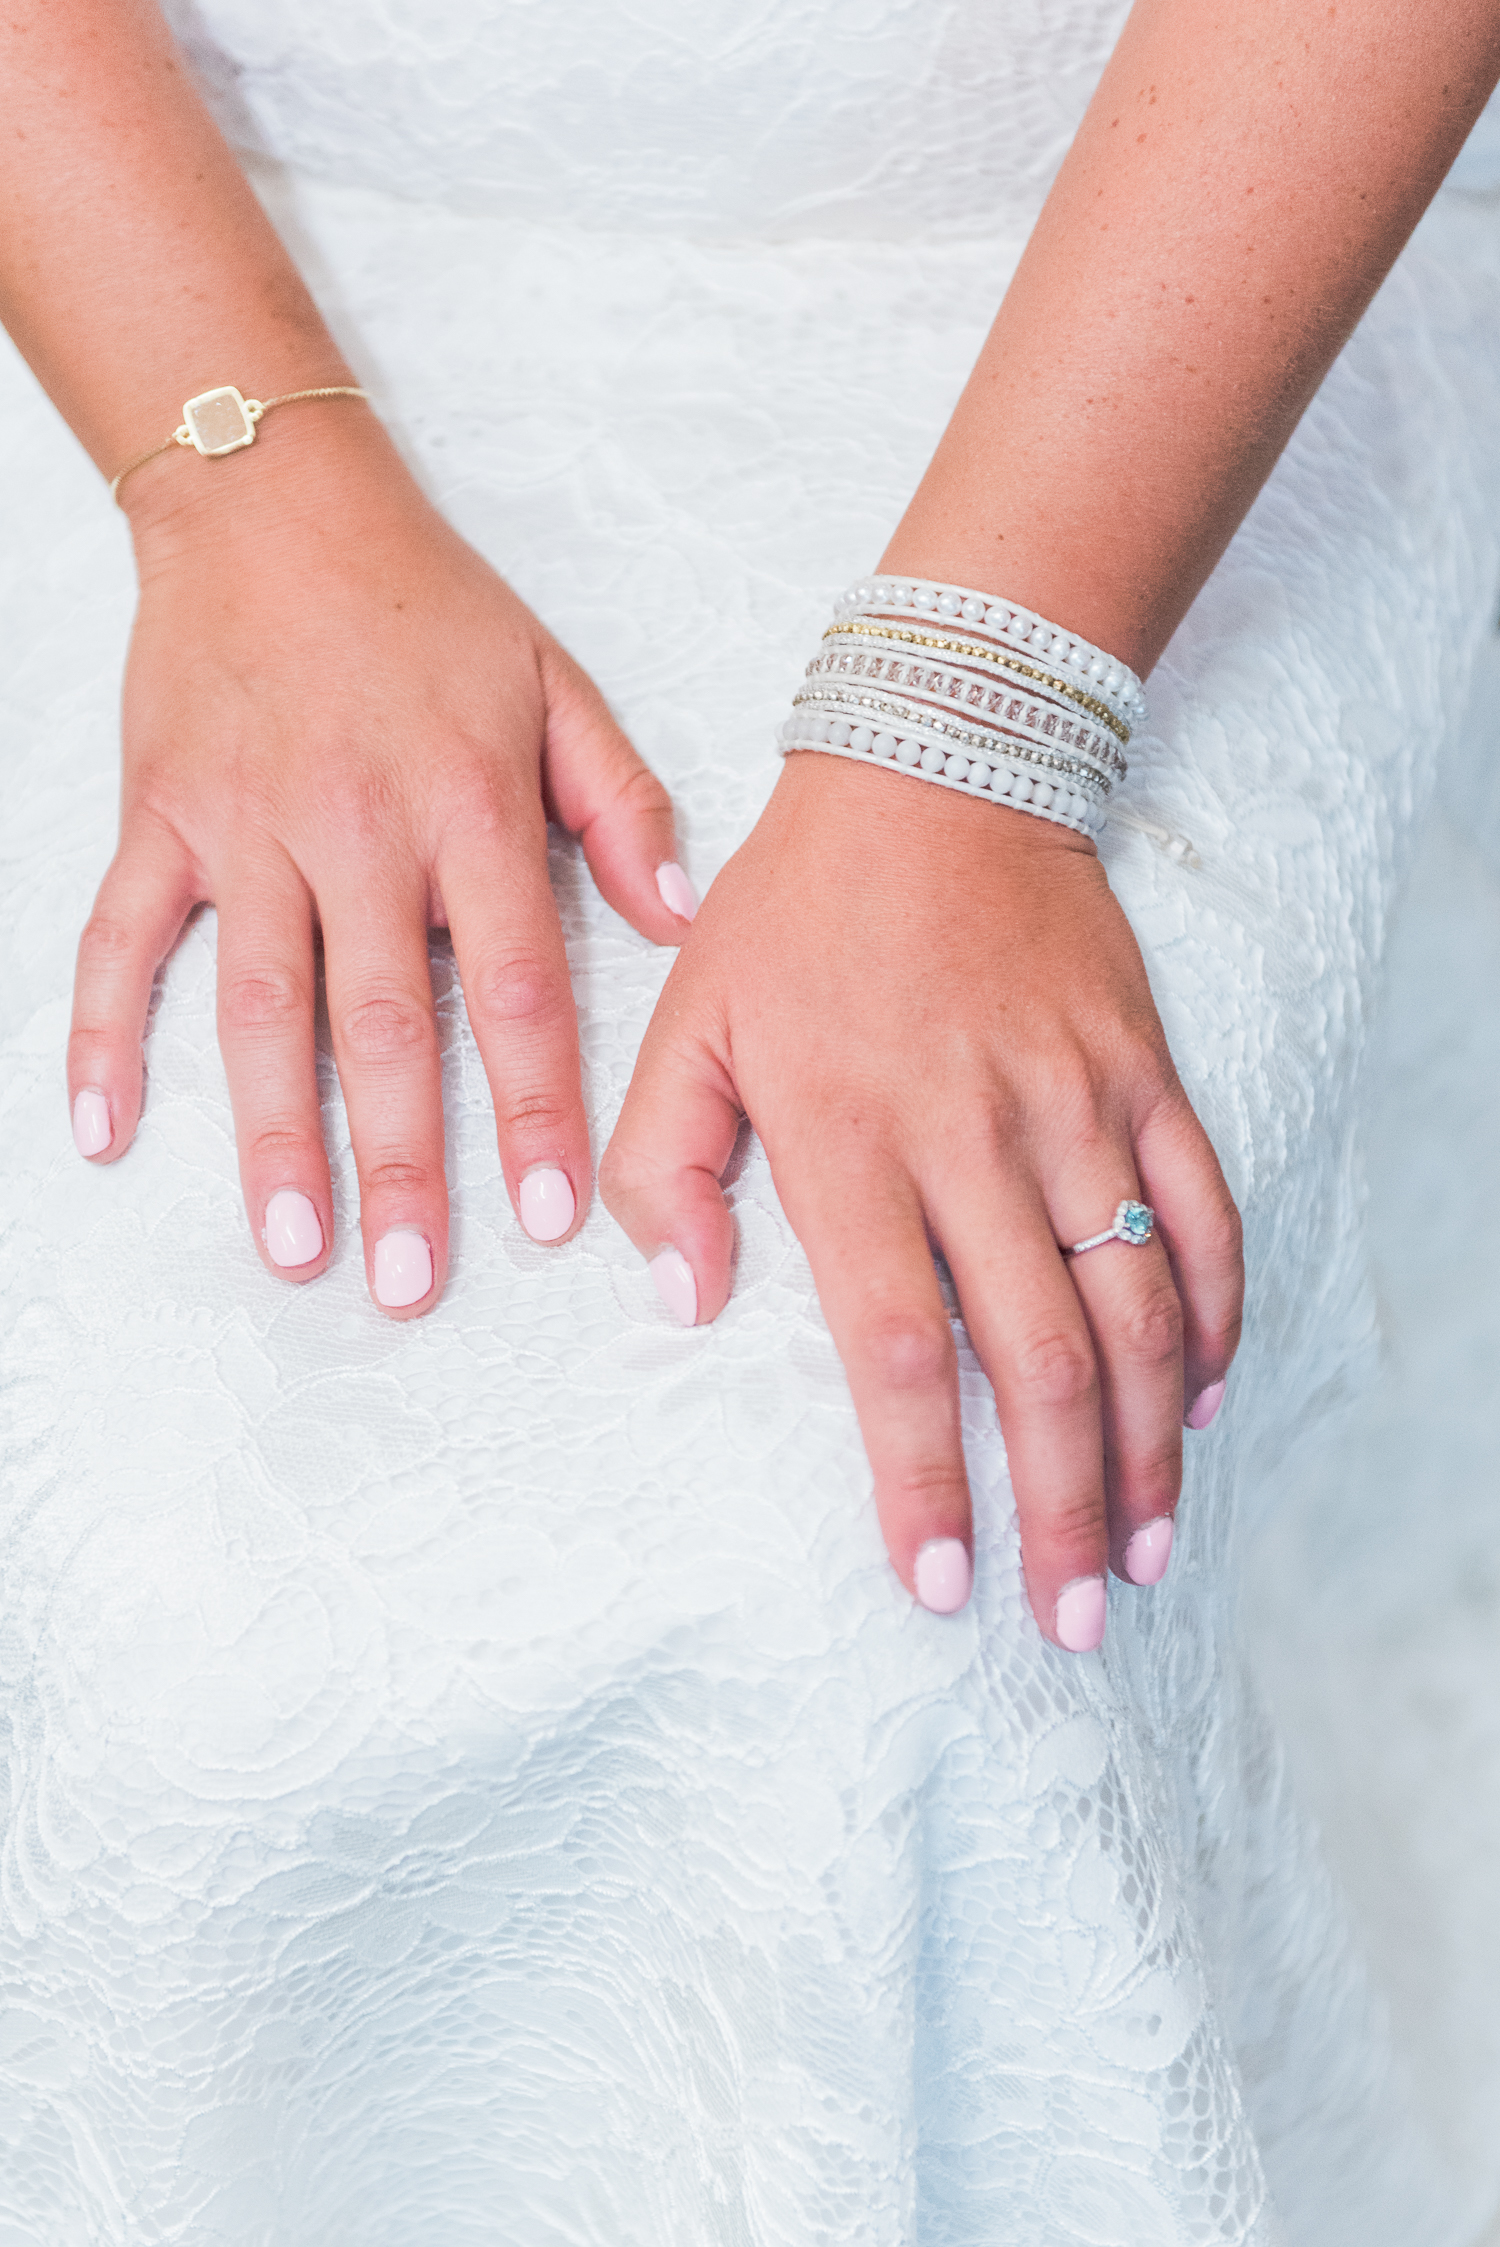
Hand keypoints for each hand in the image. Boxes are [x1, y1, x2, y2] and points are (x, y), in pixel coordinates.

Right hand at [67, 415, 693, 1313]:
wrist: (273, 500)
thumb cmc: (429, 602)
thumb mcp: (557, 682)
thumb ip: (624, 805)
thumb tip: (679, 921)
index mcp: (468, 804)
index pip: (515, 986)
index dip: (533, 1107)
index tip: (550, 1216)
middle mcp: (357, 828)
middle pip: (384, 1024)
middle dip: (402, 1163)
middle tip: (413, 1282)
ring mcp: (247, 827)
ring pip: (260, 1005)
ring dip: (272, 1134)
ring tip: (292, 1245)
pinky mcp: (162, 815)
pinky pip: (121, 937)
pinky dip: (102, 1032)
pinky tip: (104, 1130)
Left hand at [600, 752, 1241, 1644]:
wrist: (933, 770)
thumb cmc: (792, 913)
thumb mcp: (684, 1023)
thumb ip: (657, 1167)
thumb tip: (678, 1301)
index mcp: (850, 1139)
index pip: (901, 1348)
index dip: (925, 1478)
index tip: (942, 1580)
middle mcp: (974, 1138)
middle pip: (1038, 1360)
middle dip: (1058, 1506)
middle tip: (1067, 1613)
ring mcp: (1074, 1108)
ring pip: (1132, 1308)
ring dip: (1144, 1444)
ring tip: (1141, 1548)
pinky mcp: (1141, 1077)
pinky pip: (1199, 1213)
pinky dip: (1209, 1314)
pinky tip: (1197, 1399)